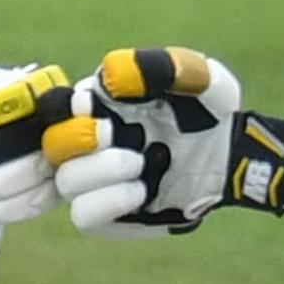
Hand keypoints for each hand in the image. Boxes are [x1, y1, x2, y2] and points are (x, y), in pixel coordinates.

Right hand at [49, 47, 244, 235]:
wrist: (231, 155)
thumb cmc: (210, 110)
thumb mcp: (200, 79)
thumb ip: (164, 67)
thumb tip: (112, 73)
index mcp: (98, 104)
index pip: (56, 104)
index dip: (63, 107)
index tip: (90, 105)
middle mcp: (88, 143)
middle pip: (52, 145)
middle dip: (77, 139)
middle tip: (112, 134)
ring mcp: (96, 181)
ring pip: (66, 182)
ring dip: (100, 172)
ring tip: (139, 163)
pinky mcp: (109, 214)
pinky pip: (85, 216)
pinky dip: (108, 202)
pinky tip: (141, 190)